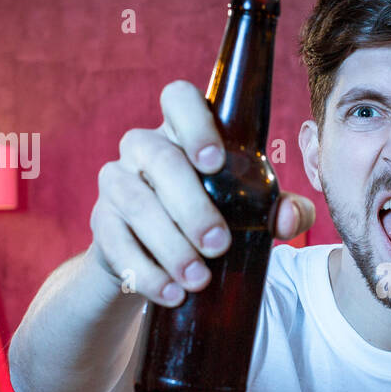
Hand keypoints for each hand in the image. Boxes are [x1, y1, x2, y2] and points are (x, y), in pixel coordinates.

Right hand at [88, 79, 314, 306]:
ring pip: (136, 202)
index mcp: (183, 132)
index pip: (178, 98)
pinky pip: (115, 243)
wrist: (155, 258)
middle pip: (159, 158)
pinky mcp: (102, 223)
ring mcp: (117, 182)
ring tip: (198, 279)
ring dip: (170, 245)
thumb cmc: (213, 217)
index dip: (194, 123)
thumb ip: (279, 209)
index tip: (214, 162)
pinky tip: (172, 293)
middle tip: (220, 245)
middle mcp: (144, 148)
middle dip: (191, 205)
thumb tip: (287, 218)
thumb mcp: (249, 209)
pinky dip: (146, 273)